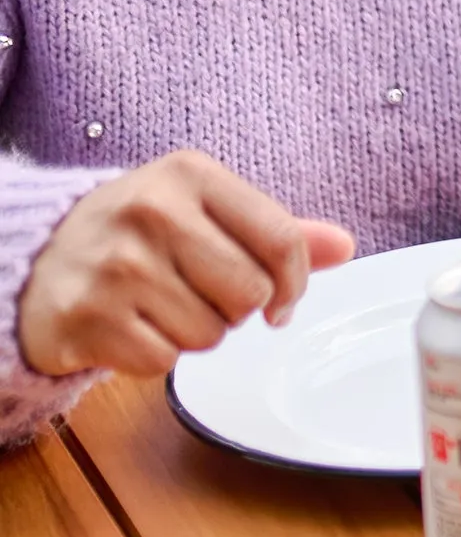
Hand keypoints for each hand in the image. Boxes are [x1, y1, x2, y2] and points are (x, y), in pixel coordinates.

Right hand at [17, 151, 355, 379]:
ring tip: (165, 305)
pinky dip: (158, 355)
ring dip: (198, 333)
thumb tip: (345, 247)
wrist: (39, 259)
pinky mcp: (88, 318)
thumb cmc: (139, 233)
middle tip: (205, 294)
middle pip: (251, 292)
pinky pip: (165, 361)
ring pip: (211, 333)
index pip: (281, 238)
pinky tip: (136, 327)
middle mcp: (152, 212)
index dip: (295, 281)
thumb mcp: (205, 210)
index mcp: (191, 175)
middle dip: (240, 308)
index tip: (284, 300)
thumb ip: (275, 230)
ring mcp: (117, 265)